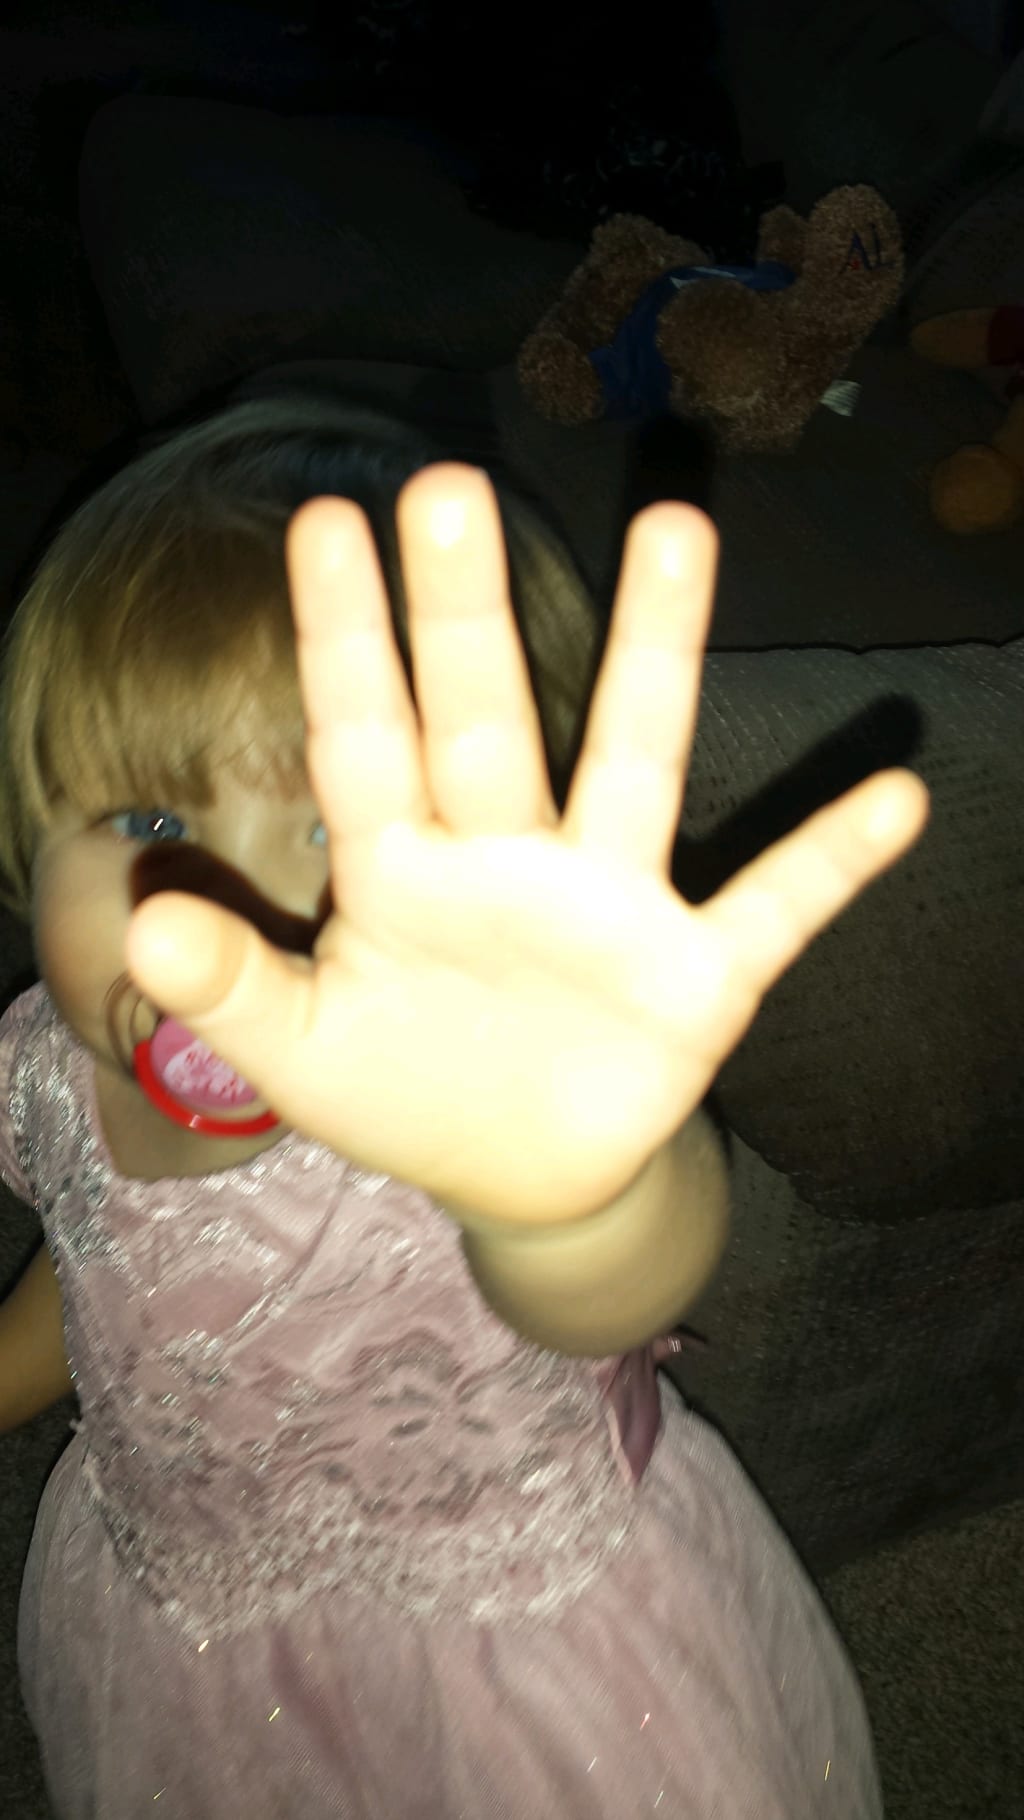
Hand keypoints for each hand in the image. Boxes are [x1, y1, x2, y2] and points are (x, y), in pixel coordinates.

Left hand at [126, 465, 929, 1225]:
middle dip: (465, 615)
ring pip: (634, 764)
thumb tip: (149, 922)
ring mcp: (610, 906)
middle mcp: (509, 858)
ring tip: (679, 533)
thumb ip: (232, 987)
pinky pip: (772, 910)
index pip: (364, 740)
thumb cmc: (404, 1088)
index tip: (324, 518)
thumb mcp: (300, 1053)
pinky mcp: (697, 979)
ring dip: (656, 659)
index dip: (344, 639)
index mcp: (402, 872)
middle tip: (450, 484)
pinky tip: (898, 798)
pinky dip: (829, 863)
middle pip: (487, 720)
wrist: (518, 1174)